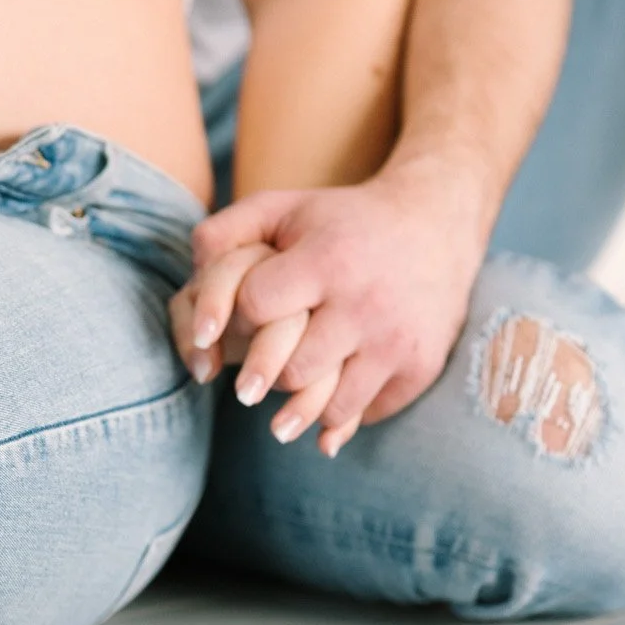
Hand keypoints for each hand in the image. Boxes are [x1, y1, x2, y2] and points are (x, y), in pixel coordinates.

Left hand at [176, 162, 489, 455]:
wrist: (436, 224)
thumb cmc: (341, 220)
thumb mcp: (281, 208)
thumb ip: (222, 233)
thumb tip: (188, 280)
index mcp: (326, 260)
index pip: (257, 308)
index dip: (239, 317)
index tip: (236, 325)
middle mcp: (364, 304)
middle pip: (289, 370)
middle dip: (264, 375)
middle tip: (247, 387)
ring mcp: (396, 340)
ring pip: (327, 406)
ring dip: (299, 408)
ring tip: (281, 409)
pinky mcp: (419, 367)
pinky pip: (365, 413)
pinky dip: (341, 415)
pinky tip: (327, 408)